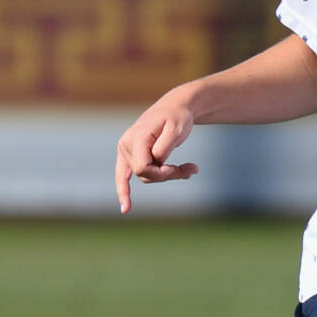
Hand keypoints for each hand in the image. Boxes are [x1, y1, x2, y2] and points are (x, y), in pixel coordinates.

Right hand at [115, 87, 199, 212]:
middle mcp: (125, 145)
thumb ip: (164, 146)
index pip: (142, 167)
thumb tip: (156, 163)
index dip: (161, 173)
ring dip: (166, 175)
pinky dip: (125, 192)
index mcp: (135, 138)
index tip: (180, 169)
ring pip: (144, 176)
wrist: (174, 107)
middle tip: (193, 169)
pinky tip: (125, 209)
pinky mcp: (129, 156)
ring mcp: (126, 151)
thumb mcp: (177, 129)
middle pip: (144, 173)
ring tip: (190, 169)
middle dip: (168, 175)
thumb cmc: (177, 117)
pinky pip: (123, 177)